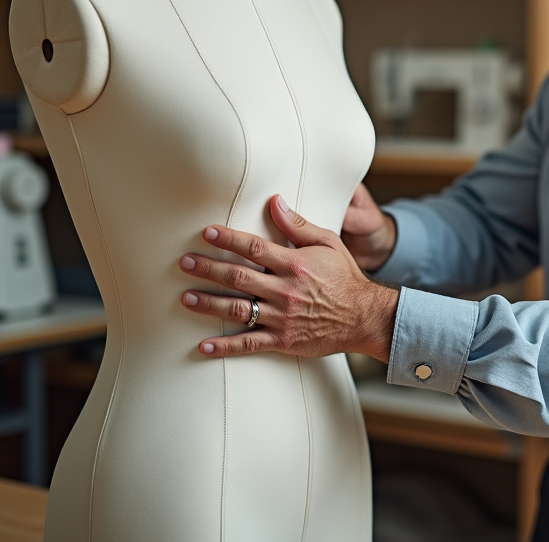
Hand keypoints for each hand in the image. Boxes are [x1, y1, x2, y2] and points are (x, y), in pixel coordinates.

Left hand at [179, 194, 398, 361]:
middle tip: (184, 262)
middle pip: (238, 277)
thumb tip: (275, 202)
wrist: (364, 317)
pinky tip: (204, 345)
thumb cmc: (345, 277)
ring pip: (237, 309)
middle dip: (208, 268)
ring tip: (185, 298)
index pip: (254, 248)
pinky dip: (225, 346)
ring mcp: (281, 317)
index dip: (228, 239)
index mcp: (295, 264)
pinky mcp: (282, 340)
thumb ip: (298, 225)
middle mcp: (285, 290)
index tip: (207, 232)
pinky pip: (249, 344)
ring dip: (208, 303)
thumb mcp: (328, 243)